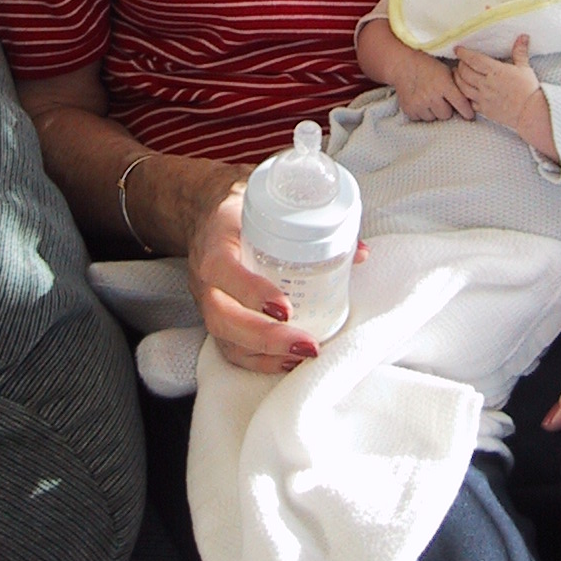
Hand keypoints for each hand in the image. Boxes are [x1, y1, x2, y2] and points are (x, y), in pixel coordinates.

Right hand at [187, 175, 321, 374]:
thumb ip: (311, 216)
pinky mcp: (216, 318)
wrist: (201, 210)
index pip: (224, 270)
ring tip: (306, 355)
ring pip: (225, 339)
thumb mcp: (267, 197)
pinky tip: (290, 363)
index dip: (252, 291)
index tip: (285, 308)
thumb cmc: (238, 205)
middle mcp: (205, 279)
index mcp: (215, 243)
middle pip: (223, 318)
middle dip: (266, 338)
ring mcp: (207, 302)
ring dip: (267, 355)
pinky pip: (230, 348)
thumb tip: (360, 250)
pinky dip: (261, 361)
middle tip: (307, 344)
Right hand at [394, 50, 474, 121]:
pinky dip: (422, 113)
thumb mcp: (446, 71)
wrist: (403, 65)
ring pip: (433, 118)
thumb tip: (470, 97)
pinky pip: (420, 118)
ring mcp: (419, 104)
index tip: (470, 116)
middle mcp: (432, 96)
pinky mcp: (409, 109)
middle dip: (446, 109)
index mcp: (444, 85)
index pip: (461, 104)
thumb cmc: (427, 66)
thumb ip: (457, 84)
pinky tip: (420, 102)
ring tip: (429, 100)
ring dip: (433, 112)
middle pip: (446, 115)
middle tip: (442, 101)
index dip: (467, 112)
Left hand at [455, 35, 539, 130]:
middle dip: (460, 65)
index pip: (473, 59)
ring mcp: (483, 98)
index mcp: (495, 71)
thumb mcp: (524, 68)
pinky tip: (464, 92)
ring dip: (457, 79)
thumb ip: (520, 51)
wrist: (531, 113)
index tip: (458, 49)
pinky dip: (463, 95)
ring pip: (462, 87)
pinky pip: (468, 102)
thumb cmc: (529, 89)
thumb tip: (523, 36)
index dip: (463, 53)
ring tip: (456, 74)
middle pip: (464, 72)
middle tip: (460, 61)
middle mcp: (486, 84)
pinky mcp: (484, 110)